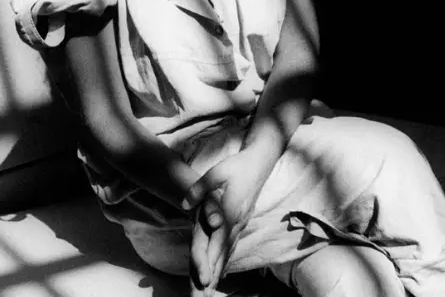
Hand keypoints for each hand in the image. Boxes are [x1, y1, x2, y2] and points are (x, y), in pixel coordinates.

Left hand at [182, 149, 269, 295]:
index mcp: (229, 214)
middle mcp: (236, 224)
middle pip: (221, 256)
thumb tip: (185, 204)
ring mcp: (240, 224)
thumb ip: (200, 189)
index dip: (209, 262)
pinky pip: (231, 247)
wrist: (259, 161)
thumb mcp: (216, 172)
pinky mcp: (240, 222)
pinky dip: (224, 263)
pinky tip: (220, 273)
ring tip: (207, 294)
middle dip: (210, 279)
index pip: (217, 243)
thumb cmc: (237, 165)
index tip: (202, 281)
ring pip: (227, 254)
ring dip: (217, 275)